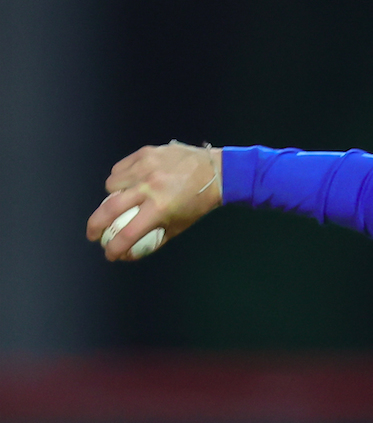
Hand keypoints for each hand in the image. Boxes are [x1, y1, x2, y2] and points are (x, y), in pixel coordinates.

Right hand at [86, 141, 222, 259]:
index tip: (109, 254)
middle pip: (108, 208)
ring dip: (111, 197)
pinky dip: (120, 179)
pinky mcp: (145, 153)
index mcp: (160, 208)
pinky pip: (119, 168)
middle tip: (93, 235)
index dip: (114, 248)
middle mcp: (150, 186)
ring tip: (121, 202)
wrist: (215, 171)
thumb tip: (128, 254)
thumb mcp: (179, 226)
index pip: (127, 233)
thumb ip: (153, 240)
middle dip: (95, 226)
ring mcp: (145, 167)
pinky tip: (128, 184)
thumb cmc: (198, 202)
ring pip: (111, 185)